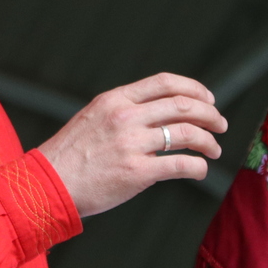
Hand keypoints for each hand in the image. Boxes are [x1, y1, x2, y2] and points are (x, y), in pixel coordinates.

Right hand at [39, 73, 227, 216]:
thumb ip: (124, 111)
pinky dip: (198, 167)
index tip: (209, 99)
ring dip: (209, 142)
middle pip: (183, 106)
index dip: (194, 89)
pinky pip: (181, 165)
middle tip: (220, 124)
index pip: (165, 82)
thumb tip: (161, 113)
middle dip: (210, 114)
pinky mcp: (137, 173)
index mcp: (115, 99)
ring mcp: (132, 144)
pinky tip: (200, 170)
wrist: (47, 185)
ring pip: (187, 134)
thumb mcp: (93, 117)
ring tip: (214, 149)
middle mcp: (125, 117)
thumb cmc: (71, 156)